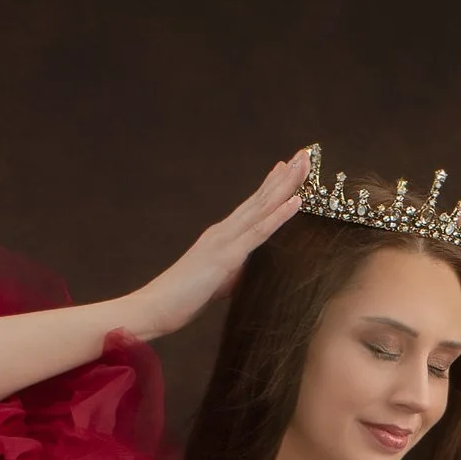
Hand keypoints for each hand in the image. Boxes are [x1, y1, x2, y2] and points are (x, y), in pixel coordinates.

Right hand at [131, 149, 312, 337]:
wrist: (155, 307)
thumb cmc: (182, 298)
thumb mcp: (217, 282)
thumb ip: (234, 272)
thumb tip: (249, 271)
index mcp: (221, 236)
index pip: (251, 206)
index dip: (270, 185)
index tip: (286, 166)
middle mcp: (223, 231)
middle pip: (260, 198)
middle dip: (284, 176)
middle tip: (304, 153)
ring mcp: (224, 240)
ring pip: (262, 207)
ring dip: (286, 185)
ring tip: (304, 163)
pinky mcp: (226, 257)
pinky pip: (258, 233)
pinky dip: (278, 215)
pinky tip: (296, 201)